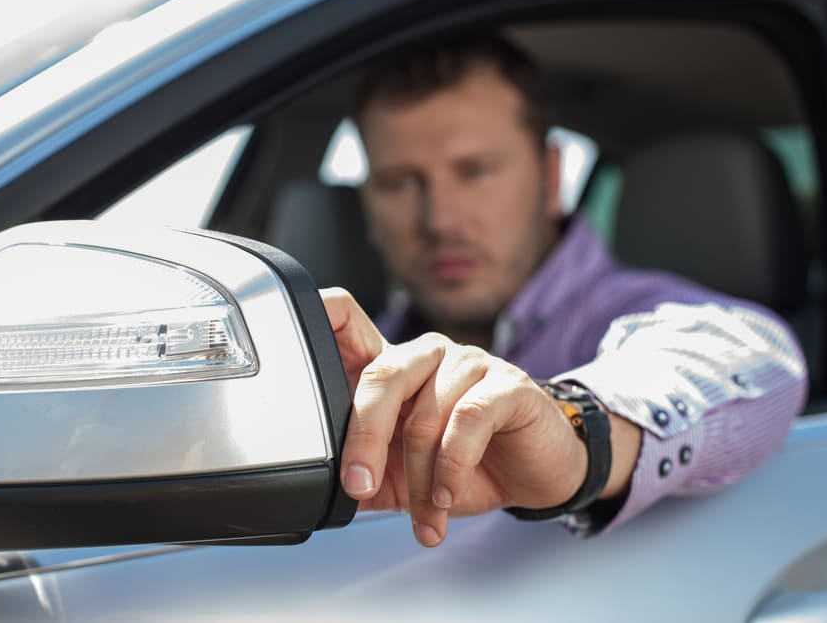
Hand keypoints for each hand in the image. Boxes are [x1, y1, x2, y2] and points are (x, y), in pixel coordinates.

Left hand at [320, 288, 588, 546]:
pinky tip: (449, 495)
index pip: (347, 319)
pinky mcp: (507, 383)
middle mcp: (427, 354)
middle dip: (364, 438)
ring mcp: (469, 363)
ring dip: (421, 477)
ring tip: (428, 511)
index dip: (317, 316)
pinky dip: (452, 466)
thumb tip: (320, 494)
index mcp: (394, 366)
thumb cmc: (468, 464)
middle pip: (380, 375)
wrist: (536, 473)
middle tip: (358, 485)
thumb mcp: (402, 477)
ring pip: (424, 412)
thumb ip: (365, 474)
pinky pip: (466, 419)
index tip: (290, 344)